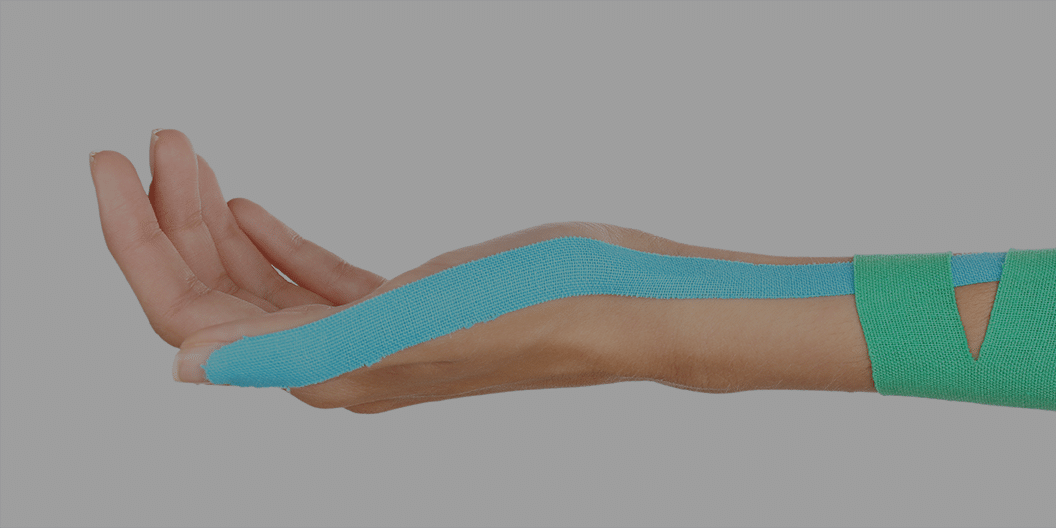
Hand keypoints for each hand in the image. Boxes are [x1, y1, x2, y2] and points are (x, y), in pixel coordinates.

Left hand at [95, 130, 871, 413]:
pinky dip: (273, 243)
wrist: (624, 303)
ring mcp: (369, 336)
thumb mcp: (401, 320)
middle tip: (151, 142)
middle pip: (217, 299)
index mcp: (324, 372)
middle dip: (171, 221)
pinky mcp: (404, 308)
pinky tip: (254, 211)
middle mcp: (335, 363)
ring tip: (189, 156)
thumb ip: (292, 341)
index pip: (194, 317)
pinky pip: (313, 281)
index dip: (138, 244)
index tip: (110, 166)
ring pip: (260, 287)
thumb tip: (185, 366)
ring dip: (217, 224)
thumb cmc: (530, 310)